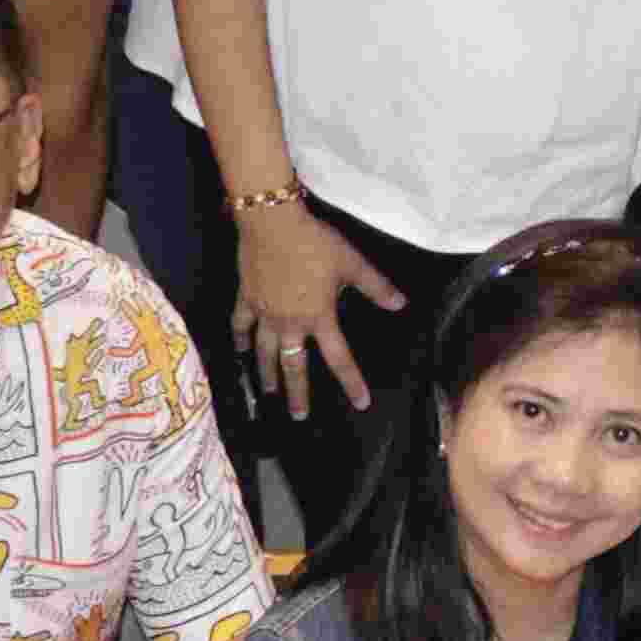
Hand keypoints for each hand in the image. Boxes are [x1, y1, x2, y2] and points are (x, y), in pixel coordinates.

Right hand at [234, 197, 404, 411]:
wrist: (272, 224)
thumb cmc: (315, 243)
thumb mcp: (352, 263)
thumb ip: (376, 287)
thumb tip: (401, 304)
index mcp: (319, 318)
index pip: (340, 358)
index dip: (352, 382)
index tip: (361, 403)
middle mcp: (290, 324)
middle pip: (294, 367)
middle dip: (297, 394)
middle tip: (298, 417)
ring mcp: (264, 314)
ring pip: (265, 353)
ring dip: (267, 374)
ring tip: (268, 392)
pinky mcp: (246, 300)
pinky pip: (241, 326)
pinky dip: (240, 339)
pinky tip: (239, 351)